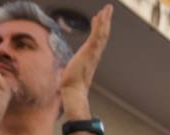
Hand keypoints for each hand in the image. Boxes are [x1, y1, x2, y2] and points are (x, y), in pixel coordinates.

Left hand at [59, 4, 111, 119]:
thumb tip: (60, 77)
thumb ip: (67, 73)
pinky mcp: (90, 50)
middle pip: (103, 35)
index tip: (96, 20)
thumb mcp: (69, 75)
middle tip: (107, 10)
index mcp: (90, 59)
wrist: (73, 91)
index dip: (97, 30)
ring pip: (102, 32)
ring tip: (108, 8)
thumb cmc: (70, 87)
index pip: (96, 41)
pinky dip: (100, 24)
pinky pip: (97, 34)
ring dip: (105, 19)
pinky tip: (100, 16)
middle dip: (105, 21)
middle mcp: (94, 55)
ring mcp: (94, 52)